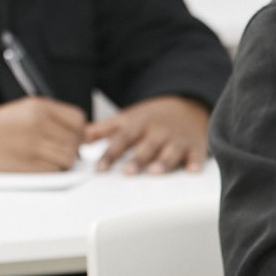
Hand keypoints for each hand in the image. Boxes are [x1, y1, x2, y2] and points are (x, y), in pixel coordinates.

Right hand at [0, 97, 87, 171]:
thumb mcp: (24, 108)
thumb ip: (52, 117)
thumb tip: (80, 132)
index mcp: (39, 107)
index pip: (78, 119)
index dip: (79, 130)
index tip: (73, 136)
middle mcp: (38, 124)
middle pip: (75, 141)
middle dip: (71, 148)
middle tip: (59, 150)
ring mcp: (33, 146)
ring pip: (67, 158)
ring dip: (62, 161)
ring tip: (48, 158)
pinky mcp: (27, 165)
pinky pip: (53, 171)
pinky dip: (50, 171)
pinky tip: (39, 165)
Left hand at [83, 96, 208, 173]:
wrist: (187, 103)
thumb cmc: (152, 117)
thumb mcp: (126, 118)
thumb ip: (103, 130)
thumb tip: (78, 139)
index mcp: (138, 125)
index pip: (122, 139)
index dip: (111, 154)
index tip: (100, 169)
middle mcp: (157, 131)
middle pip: (146, 145)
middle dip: (138, 158)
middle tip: (128, 172)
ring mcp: (177, 138)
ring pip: (170, 150)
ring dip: (164, 161)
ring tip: (155, 172)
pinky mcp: (195, 145)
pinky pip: (197, 153)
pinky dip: (195, 161)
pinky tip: (192, 170)